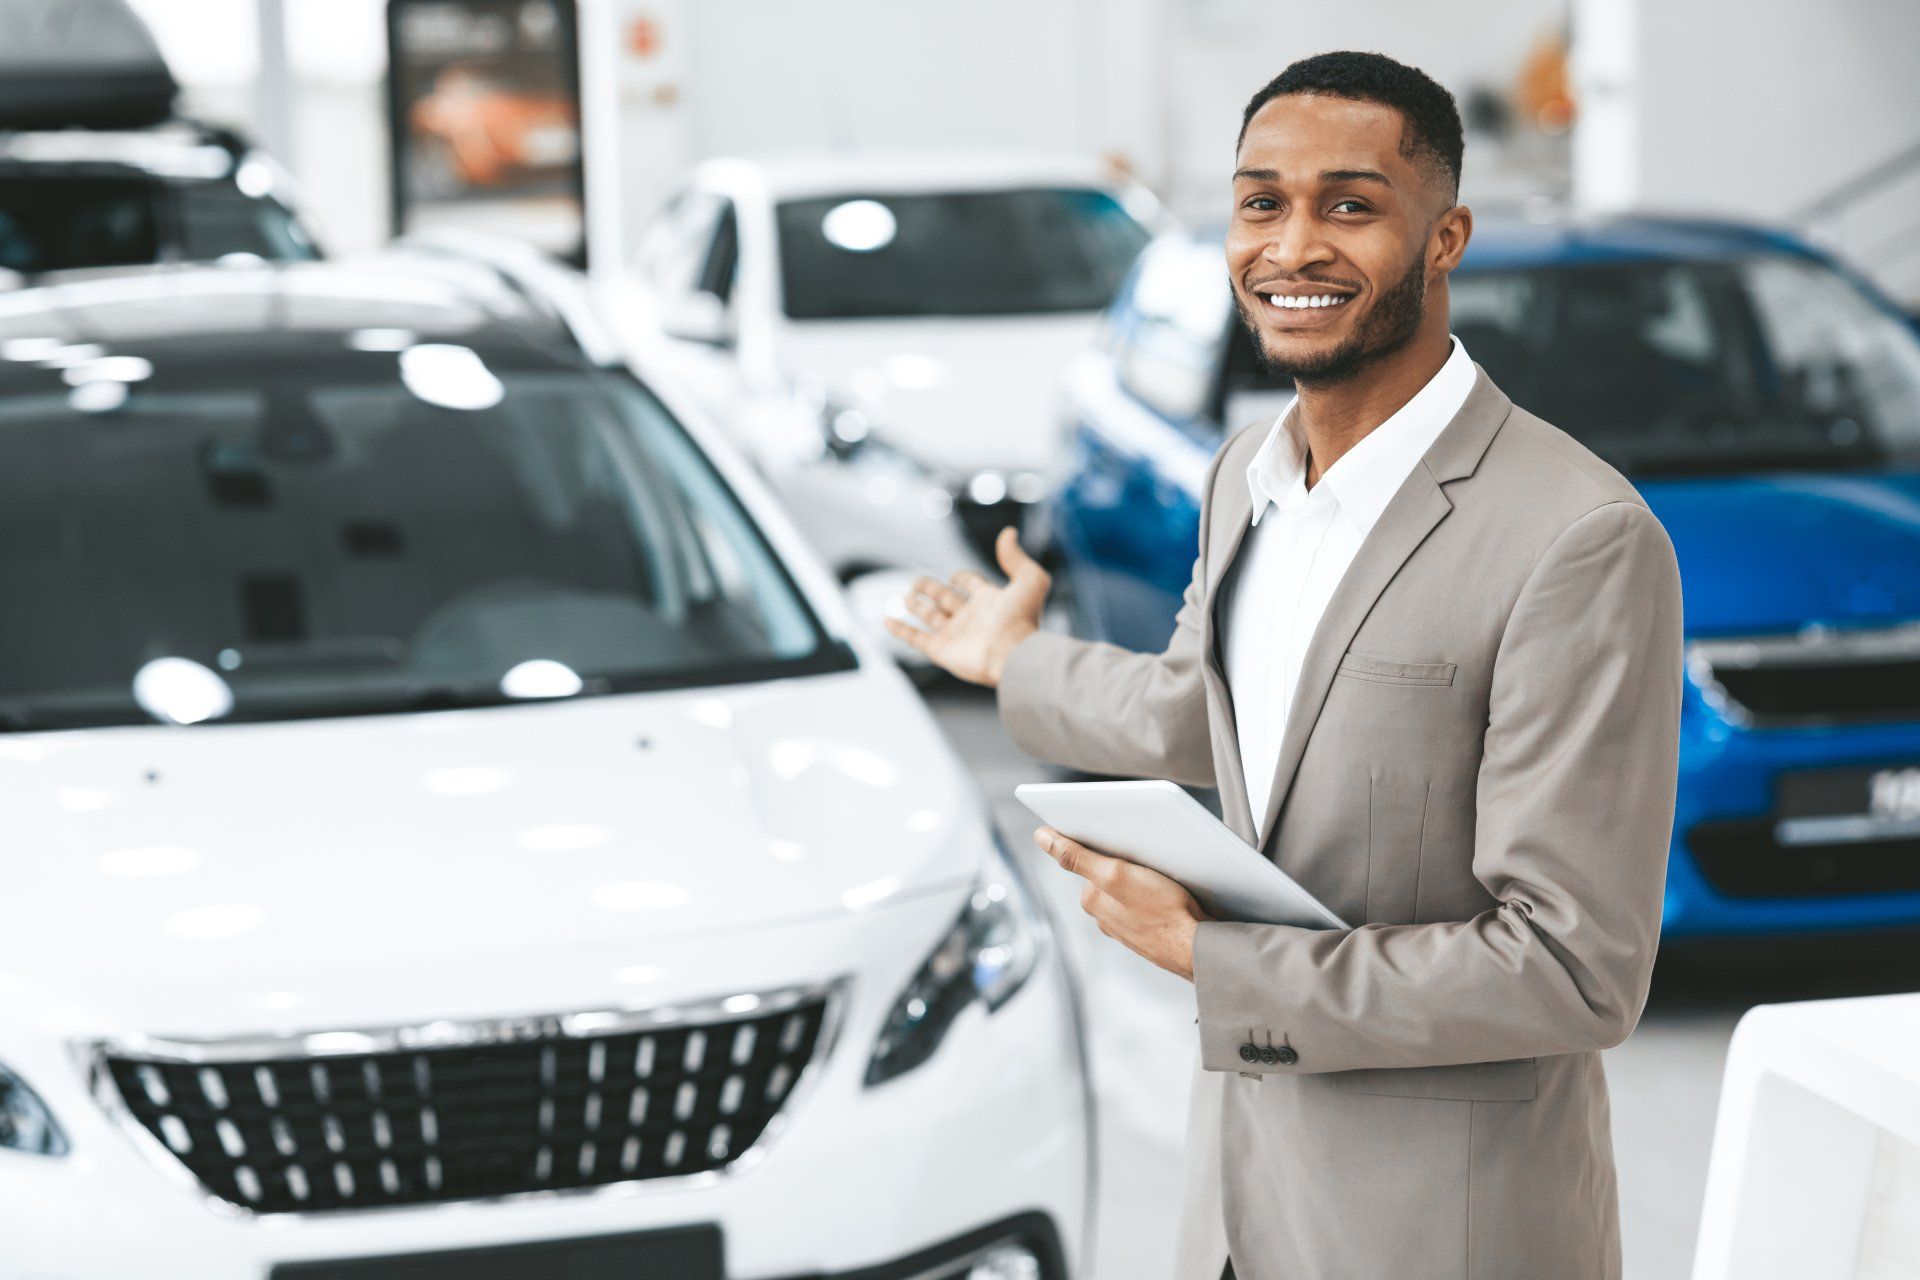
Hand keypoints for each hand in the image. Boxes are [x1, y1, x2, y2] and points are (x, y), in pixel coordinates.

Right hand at [885, 527, 1049, 686]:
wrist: (1012, 655)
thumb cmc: (1022, 620)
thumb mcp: (1029, 580)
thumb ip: (1017, 557)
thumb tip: (1009, 533)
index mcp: (991, 601)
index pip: (973, 586)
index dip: (964, 578)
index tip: (955, 575)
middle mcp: (972, 617)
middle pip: (946, 599)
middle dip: (932, 590)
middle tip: (916, 581)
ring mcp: (955, 634)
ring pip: (930, 617)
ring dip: (917, 607)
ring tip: (905, 596)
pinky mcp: (941, 650)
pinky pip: (915, 639)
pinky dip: (901, 630)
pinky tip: (888, 620)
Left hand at [1034, 826, 1209, 980]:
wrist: (1197, 947)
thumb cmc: (1161, 911)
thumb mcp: (1115, 874)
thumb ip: (1076, 856)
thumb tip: (1041, 837)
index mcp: (1093, 900)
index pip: (1087, 859)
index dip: (1101, 840)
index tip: (1114, 826)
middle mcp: (1105, 915)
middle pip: (1109, 872)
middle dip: (1124, 858)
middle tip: (1146, 847)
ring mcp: (1127, 925)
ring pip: (1129, 888)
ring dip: (1142, 876)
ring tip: (1163, 871)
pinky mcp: (1149, 930)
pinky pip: (1147, 902)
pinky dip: (1156, 892)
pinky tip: (1172, 889)